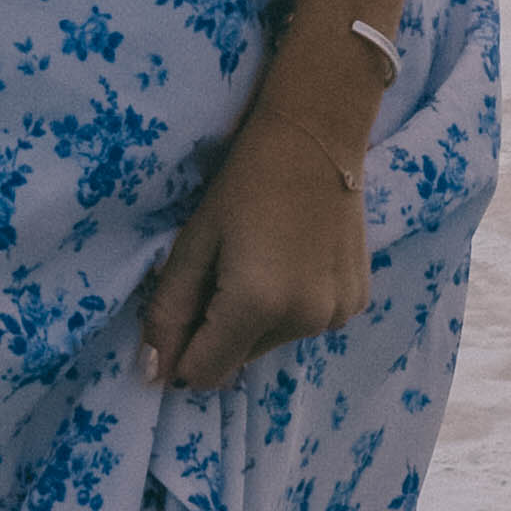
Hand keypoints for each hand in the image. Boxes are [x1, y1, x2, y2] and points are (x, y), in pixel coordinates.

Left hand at [137, 102, 370, 393]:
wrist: (317, 136)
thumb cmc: (244, 181)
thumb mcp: (195, 241)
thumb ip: (169, 310)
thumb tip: (153, 372)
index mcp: (257, 304)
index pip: (205, 374)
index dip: (183, 351)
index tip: (183, 310)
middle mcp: (304, 320)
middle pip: (239, 359)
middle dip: (221, 329)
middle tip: (226, 267)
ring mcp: (337, 314)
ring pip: (272, 343)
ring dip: (257, 318)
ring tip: (263, 257)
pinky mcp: (357, 302)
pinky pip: (306, 324)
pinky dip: (291, 305)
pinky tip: (294, 257)